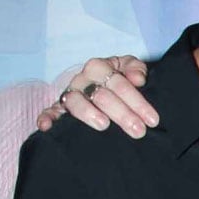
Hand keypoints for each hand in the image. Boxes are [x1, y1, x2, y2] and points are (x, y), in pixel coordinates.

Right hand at [37, 56, 154, 137]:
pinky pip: (49, 111)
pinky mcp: (58, 108)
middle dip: (121, 113)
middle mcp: (82, 79)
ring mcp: (69, 93)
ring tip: (103, 125)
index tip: (152, 119)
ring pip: (75, 102)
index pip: (118, 83)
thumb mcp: (130, 69)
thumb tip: (139, 78)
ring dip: (88, 113)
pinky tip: (47, 127)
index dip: (136, 100)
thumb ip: (136, 68)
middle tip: (138, 130)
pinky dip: (47, 118)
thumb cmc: (119, 79)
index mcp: (100, 67)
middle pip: (101, 95)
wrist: (100, 84)